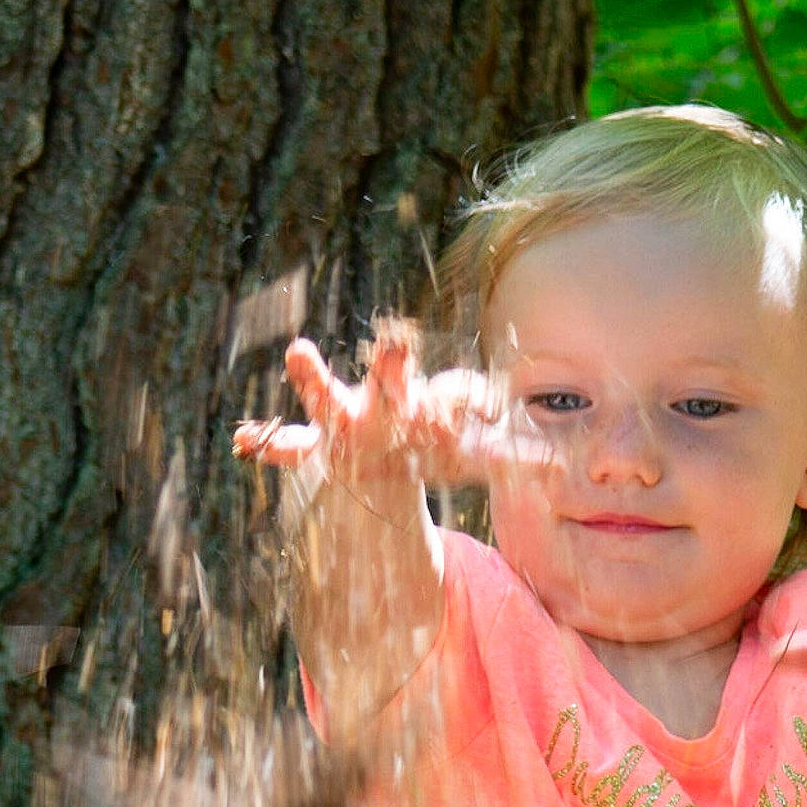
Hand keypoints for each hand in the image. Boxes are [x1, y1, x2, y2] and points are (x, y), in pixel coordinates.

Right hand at [233, 319, 546, 489]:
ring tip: (298, 352)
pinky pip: (286, 445)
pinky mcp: (313, 444)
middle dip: (394, 364)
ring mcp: (342, 420)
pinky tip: (241, 443)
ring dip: (313, 378)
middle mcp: (381, 404)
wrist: (375, 460)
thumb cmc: (425, 450)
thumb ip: (513, 459)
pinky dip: (266, 444)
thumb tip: (566, 466)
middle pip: (391, 381)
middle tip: (398, 341)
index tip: (490, 402)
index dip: (471, 400)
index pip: (451, 395)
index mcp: (422, 403)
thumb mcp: (471, 457)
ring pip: (328, 398)